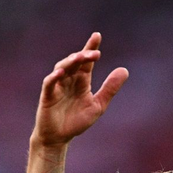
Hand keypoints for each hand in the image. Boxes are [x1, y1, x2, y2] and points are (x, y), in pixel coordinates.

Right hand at [31, 32, 128, 147]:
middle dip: (84, 55)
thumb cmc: (77, 121)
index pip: (86, 61)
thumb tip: (125, 70)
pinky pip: (49, 83)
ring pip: (62, 68)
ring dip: (71, 62)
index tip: (97, 35)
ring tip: (80, 57)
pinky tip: (61, 72)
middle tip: (95, 53)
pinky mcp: (47, 96)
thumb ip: (110, 88)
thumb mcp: (98, 105)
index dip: (90, 47)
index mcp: (81, 80)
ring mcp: (57, 86)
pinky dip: (54, 77)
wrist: (59, 138)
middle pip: (75, 62)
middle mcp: (69, 79)